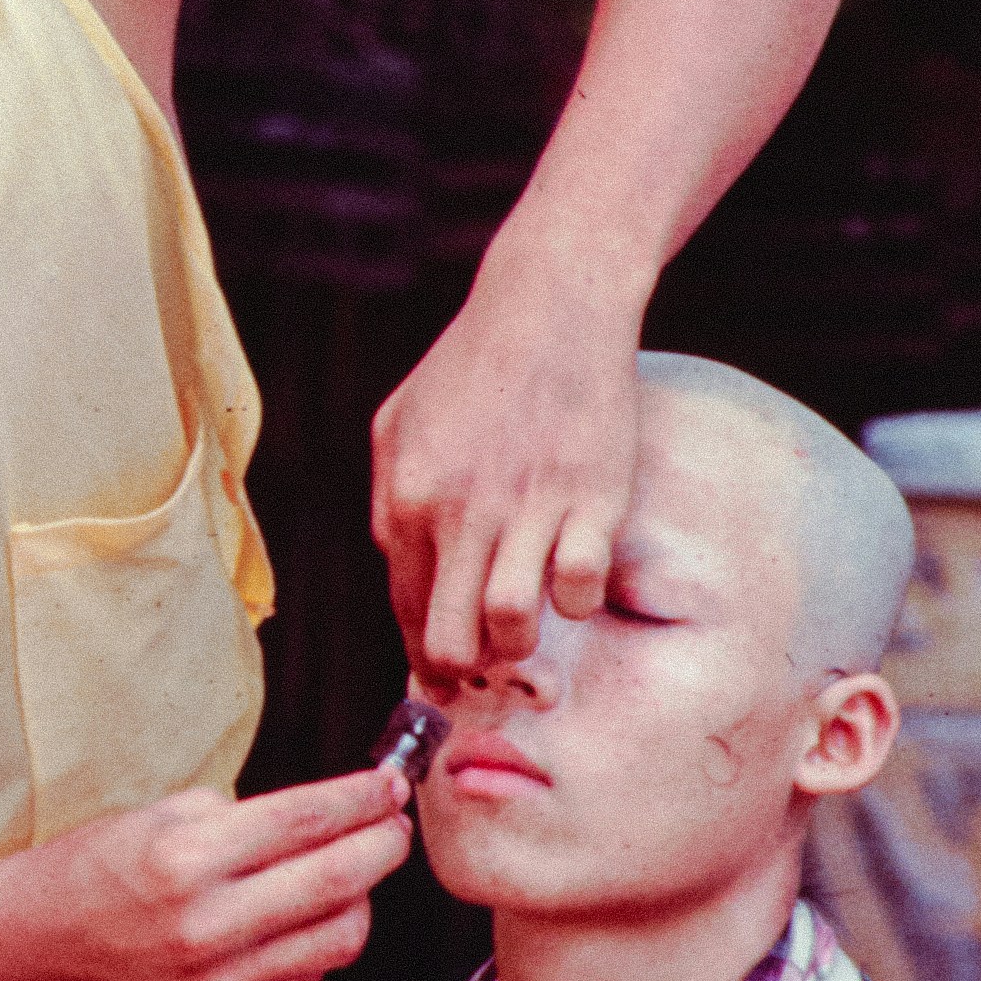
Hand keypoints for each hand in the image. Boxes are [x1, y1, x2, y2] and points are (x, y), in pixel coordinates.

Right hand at [8, 769, 413, 980]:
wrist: (43, 948)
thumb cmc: (99, 868)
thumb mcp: (162, 814)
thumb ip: (246, 817)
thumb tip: (332, 813)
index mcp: (184, 860)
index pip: (306, 821)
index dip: (361, 798)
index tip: (391, 784)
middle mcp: (204, 927)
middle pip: (338, 880)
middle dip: (384, 842)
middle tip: (394, 822)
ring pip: (339, 938)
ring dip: (362, 897)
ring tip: (354, 871)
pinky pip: (307, 976)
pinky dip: (320, 940)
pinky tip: (305, 916)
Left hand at [372, 247, 643, 677]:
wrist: (550, 305)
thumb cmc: (471, 365)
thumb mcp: (399, 423)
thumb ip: (389, 501)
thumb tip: (399, 570)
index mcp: (406, 497)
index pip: (406, 613)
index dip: (427, 659)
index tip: (448, 675)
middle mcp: (460, 510)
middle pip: (452, 640)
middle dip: (469, 669)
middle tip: (488, 662)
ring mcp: (528, 507)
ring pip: (512, 628)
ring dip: (521, 645)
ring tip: (529, 621)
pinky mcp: (591, 500)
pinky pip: (580, 591)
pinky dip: (577, 601)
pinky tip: (572, 573)